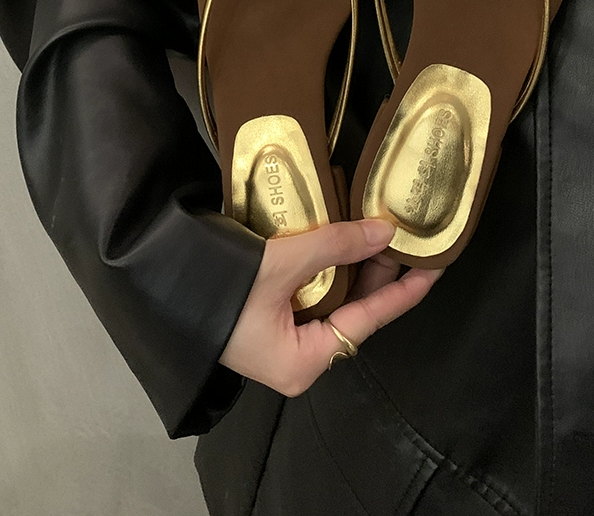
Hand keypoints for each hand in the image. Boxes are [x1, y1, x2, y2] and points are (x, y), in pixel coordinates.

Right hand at [219, 218, 441, 396]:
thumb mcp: (285, 263)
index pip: (368, 322)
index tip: (434, 270)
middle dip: (377, 273)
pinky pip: (309, 291)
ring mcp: (278, 337)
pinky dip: (327, 265)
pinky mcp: (263, 315)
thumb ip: (337, 246)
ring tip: (379, 231)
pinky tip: (341, 239)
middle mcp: (295, 356)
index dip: (403, 293)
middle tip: (403, 237)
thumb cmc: (222, 285)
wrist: (159, 277)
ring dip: (353, 266)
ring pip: (331, 298)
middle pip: (351, 310)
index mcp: (303, 362)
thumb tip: (385, 231)